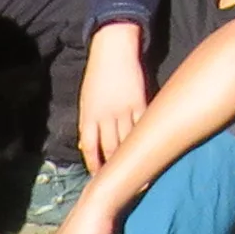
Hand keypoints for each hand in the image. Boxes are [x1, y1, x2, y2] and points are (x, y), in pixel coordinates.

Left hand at [75, 25, 147, 170]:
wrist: (113, 51)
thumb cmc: (97, 77)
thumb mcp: (85, 101)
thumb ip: (87, 125)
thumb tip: (85, 148)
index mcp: (88, 115)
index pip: (90, 148)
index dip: (94, 165)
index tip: (99, 178)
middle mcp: (106, 116)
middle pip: (111, 149)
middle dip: (114, 167)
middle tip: (120, 182)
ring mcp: (124, 110)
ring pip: (129, 141)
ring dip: (132, 158)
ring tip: (137, 173)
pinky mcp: (141, 103)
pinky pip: (143, 126)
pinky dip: (145, 140)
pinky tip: (148, 150)